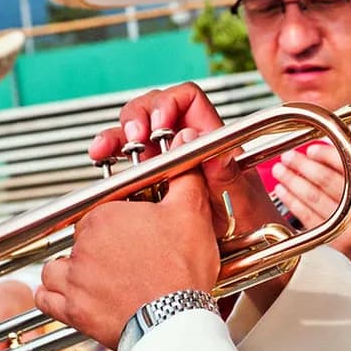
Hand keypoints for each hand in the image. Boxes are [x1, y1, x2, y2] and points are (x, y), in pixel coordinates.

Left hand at [36, 171, 219, 349]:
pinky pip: (45, 299)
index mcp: (106, 217)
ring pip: (56, 267)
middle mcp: (83, 245)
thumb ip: (185, 181)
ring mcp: (75, 279)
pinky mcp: (73, 309)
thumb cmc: (181, 272)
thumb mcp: (191, 213)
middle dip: (97, 246)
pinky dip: (51, 297)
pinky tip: (66, 296)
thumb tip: (185, 158)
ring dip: (68, 270)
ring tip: (90, 275)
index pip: (100, 211)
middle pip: (79, 238)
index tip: (130, 231)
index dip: (117, 221)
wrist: (174, 320)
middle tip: (121, 257)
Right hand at [88, 84, 278, 248]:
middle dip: (138, 116)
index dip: (169, 104)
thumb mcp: (244, 201)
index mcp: (211, 138)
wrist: (243, 250)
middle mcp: (185, 144)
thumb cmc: (250, 222)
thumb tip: (208, 149)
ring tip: (105, 149)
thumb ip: (227, 176)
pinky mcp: (148, 179)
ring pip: (135, 131)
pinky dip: (109, 154)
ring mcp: (165, 160)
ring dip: (116, 133)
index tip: (159, 127)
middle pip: (155, 108)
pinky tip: (100, 159)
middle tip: (133, 138)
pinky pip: (125, 159)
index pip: (187, 99)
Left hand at [272, 145, 350, 281]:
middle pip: (327, 180)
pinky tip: (284, 192)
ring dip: (293, 182)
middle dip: (302, 165)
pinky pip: (310, 218)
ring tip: (281, 171)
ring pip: (314, 198)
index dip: (326, 154)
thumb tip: (340, 147)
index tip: (311, 149)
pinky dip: (294, 203)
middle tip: (289, 157)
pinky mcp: (338, 240)